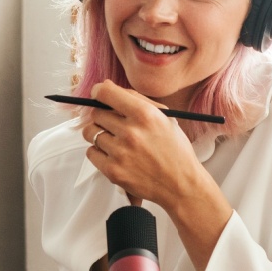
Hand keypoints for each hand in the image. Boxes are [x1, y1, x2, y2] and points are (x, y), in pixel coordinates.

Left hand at [81, 81, 199, 209]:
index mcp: (145, 114)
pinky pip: (91, 152)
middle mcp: (131, 132)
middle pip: (96, 113)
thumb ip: (136, 99)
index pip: (106, 93)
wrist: (181, 184)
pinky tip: (114, 154)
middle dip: (102, 116)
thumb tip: (106, 86)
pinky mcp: (113, 171)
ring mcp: (120, 153)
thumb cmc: (174, 149)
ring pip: (90, 132)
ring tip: (114, 140)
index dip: (99, 91)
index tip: (99, 95)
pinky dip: (99, 152)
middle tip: (114, 124)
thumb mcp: (164, 117)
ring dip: (99, 134)